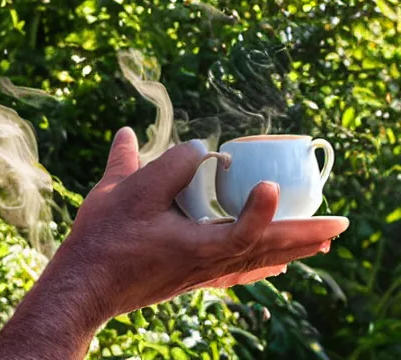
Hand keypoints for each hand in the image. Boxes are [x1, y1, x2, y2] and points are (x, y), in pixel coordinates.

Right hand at [61, 127, 348, 318]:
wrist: (87, 282)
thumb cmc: (104, 238)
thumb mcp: (124, 191)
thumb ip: (158, 161)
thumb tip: (194, 143)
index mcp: (193, 245)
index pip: (243, 232)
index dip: (263, 211)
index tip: (273, 186)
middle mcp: (206, 263)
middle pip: (266, 249)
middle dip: (304, 235)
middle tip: (339, 224)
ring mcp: (202, 272)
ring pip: (258, 261)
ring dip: (292, 248)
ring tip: (321, 241)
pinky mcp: (193, 275)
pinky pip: (240, 272)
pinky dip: (264, 265)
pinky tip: (277, 267)